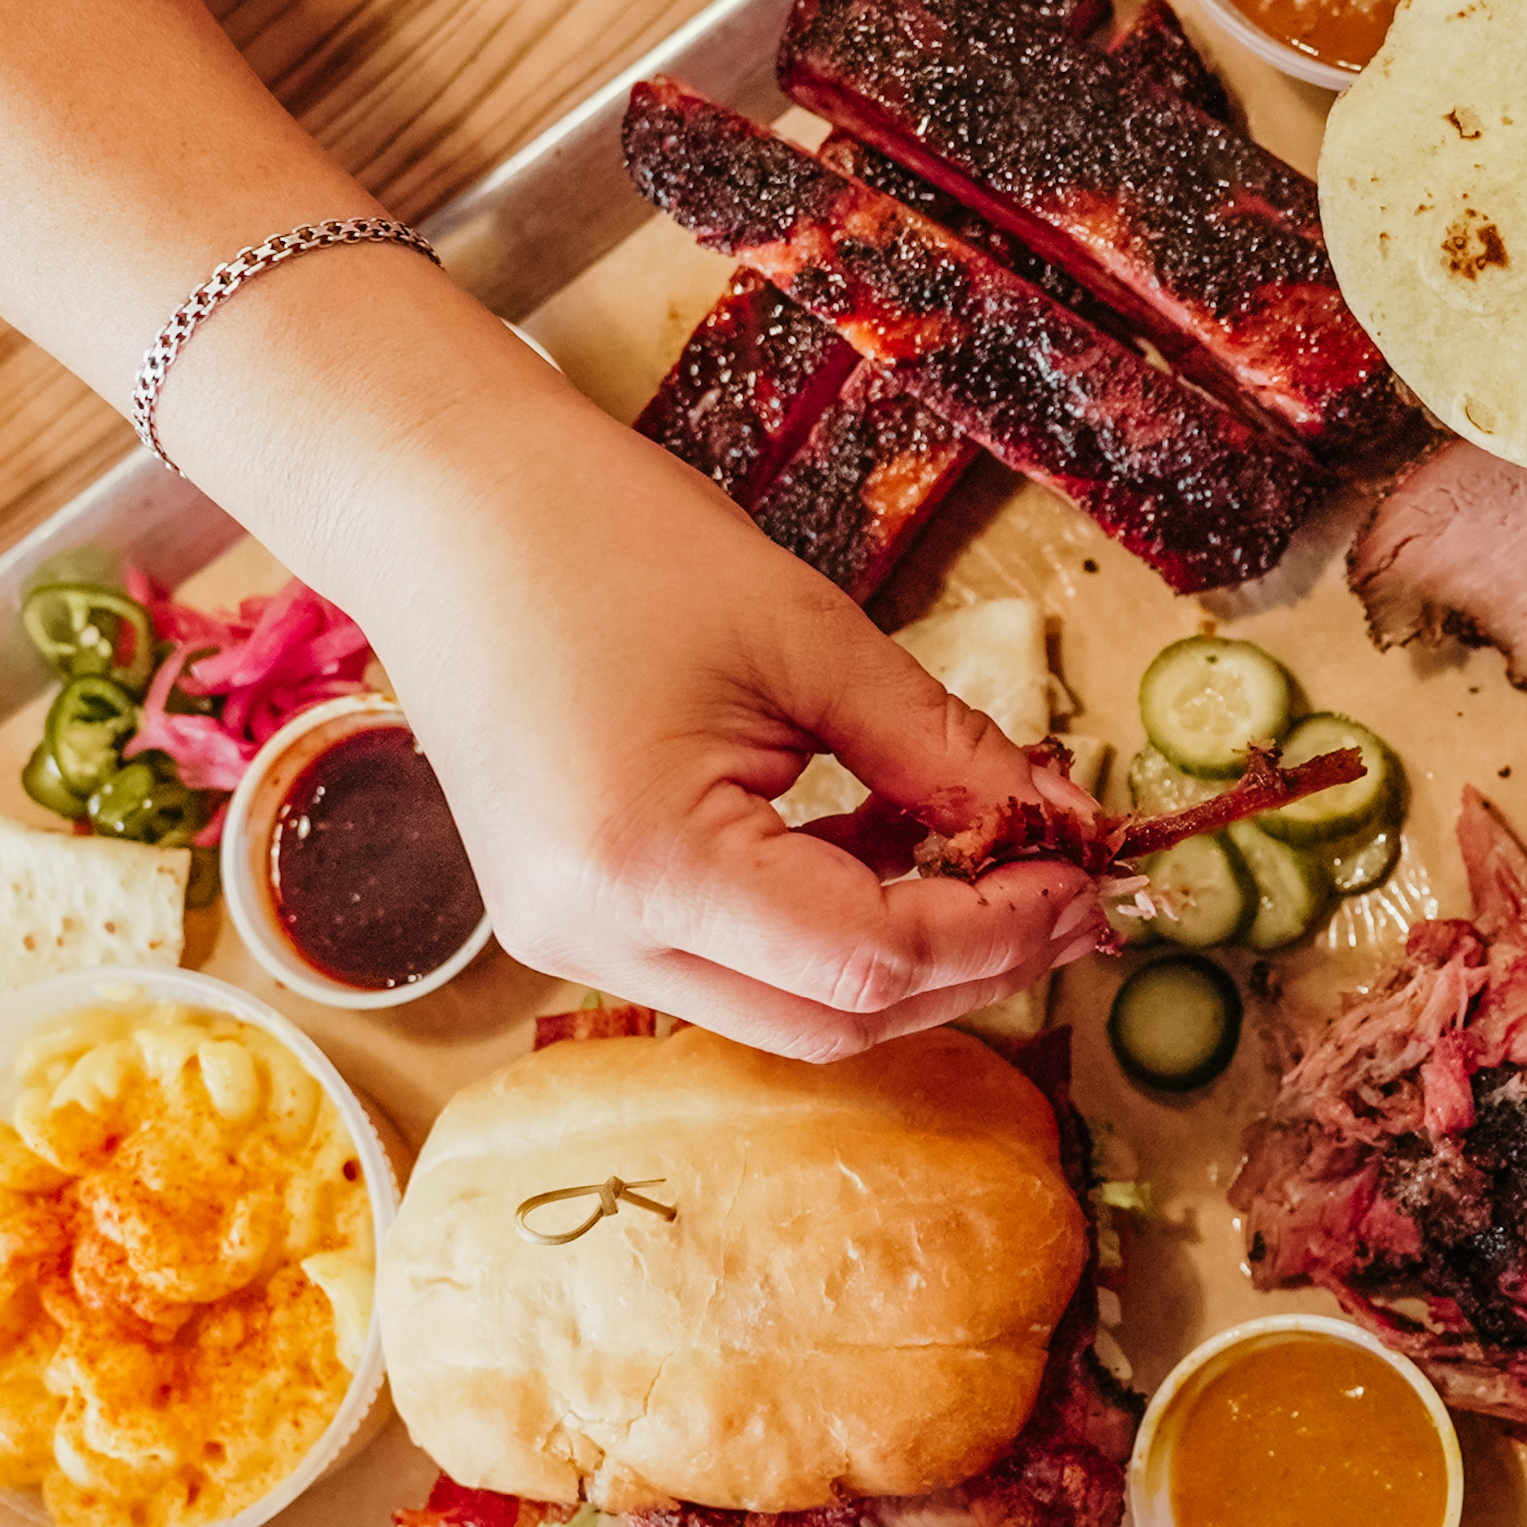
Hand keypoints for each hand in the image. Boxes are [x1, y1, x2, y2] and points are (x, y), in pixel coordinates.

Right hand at [297, 331, 1105, 1058]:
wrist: (438, 503)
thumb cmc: (608, 538)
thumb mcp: (809, 638)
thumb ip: (943, 754)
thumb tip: (1058, 824)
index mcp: (646, 865)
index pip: (870, 961)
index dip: (1000, 931)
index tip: (1088, 880)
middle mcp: (593, 939)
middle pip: (834, 1023)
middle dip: (969, 968)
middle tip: (1070, 896)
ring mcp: (571, 945)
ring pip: (788, 1015)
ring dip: (906, 958)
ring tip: (995, 867)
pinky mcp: (573, 924)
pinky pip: (733, 969)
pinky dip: (829, 930)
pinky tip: (891, 854)